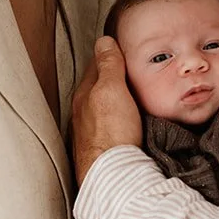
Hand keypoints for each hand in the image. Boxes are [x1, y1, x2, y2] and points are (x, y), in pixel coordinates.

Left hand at [71, 38, 141, 184]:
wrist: (113, 177)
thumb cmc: (112, 134)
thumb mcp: (112, 91)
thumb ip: (109, 65)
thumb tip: (104, 41)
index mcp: (85, 95)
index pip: (97, 66)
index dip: (111, 56)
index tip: (125, 50)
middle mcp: (83, 113)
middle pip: (100, 88)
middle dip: (114, 79)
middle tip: (134, 72)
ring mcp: (91, 133)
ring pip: (105, 109)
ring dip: (117, 101)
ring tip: (135, 96)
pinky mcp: (101, 150)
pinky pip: (111, 127)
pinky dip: (120, 120)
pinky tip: (131, 124)